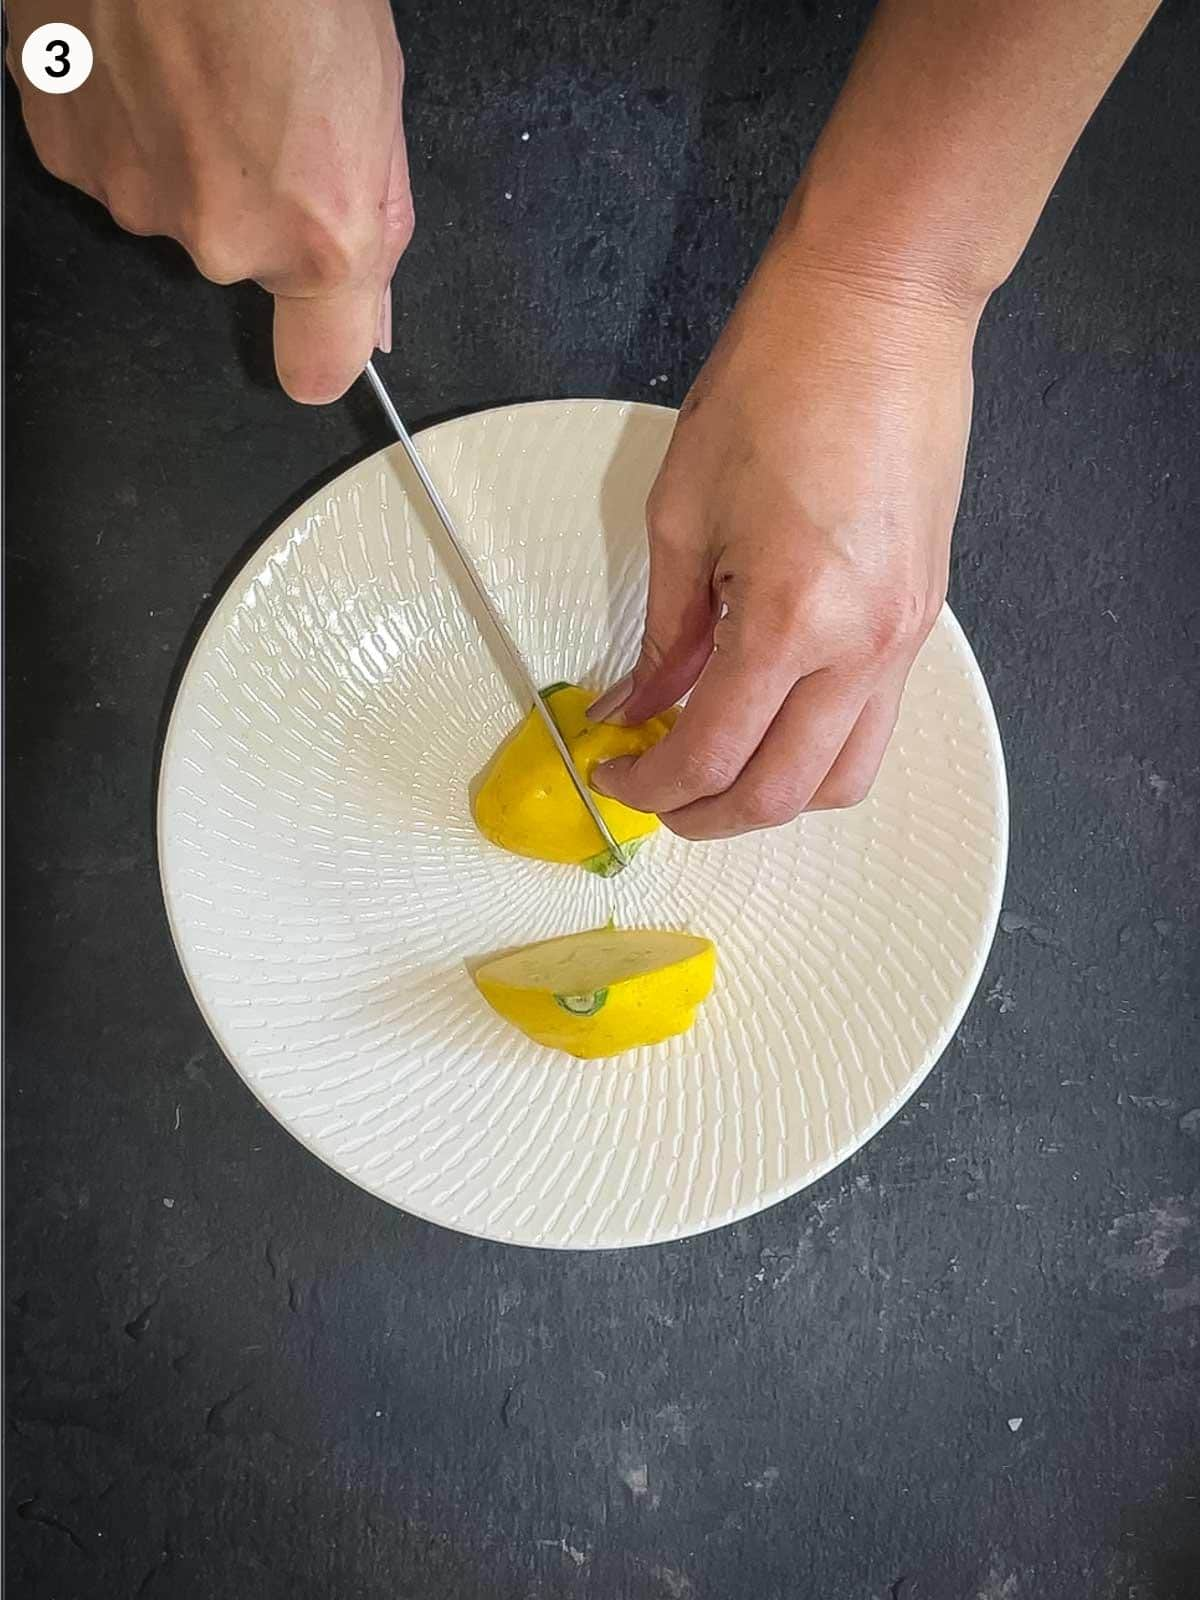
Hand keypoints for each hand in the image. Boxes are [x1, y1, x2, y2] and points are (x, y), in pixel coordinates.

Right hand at [6, 0, 412, 401]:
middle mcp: (221, 235)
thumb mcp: (376, 97)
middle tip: (267, 102)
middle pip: (245, 258)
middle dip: (260, 198)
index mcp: (314, 232)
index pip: (319, 365)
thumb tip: (371, 312)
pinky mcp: (66, 150)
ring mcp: (135, 195)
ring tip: (203, 60)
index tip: (321, 344)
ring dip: (190, 151)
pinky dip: (128, 116)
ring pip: (174, 203)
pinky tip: (148, 51)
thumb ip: (374, 220)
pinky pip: (113, 157)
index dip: (321, 352)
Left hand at [588, 245, 979, 838]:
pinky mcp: (923, 615)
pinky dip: (816, 744)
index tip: (614, 772)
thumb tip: (639, 703)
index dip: (652, 783)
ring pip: (845, 776)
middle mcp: (863, 647)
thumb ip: (664, 632)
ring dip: (774, 795)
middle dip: (709, 814)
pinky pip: (874, 721)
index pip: (714, 754)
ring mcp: (906, 636)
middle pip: (785, 794)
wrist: (881, 307)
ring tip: (715, 768)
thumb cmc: (776, 381)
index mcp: (793, 619)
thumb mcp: (682, 511)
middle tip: (656, 792)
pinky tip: (767, 713)